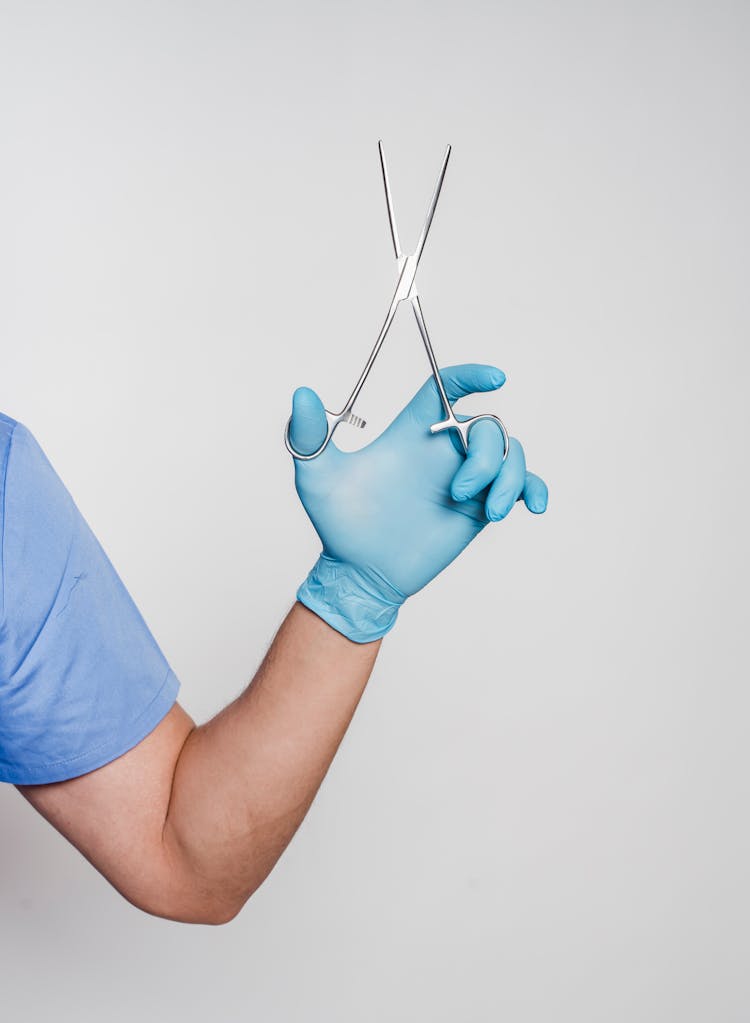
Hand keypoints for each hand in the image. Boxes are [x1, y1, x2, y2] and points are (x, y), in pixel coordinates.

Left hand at [289, 363, 547, 641]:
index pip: (446, 389)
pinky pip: (522, 486)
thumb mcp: (317, 478)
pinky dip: (533, 490)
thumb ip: (308, 435)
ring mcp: (465, 478)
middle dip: (485, 456)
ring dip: (507, 477)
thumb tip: (301, 392)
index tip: (495, 377)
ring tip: (488, 510)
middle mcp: (443, 450)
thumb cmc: (338, 525)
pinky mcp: (479, 506)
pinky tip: (532, 507)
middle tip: (459, 492)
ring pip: (510, 453)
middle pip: (487, 426)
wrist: (361, 573)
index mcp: (412, 433)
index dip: (471, 376)